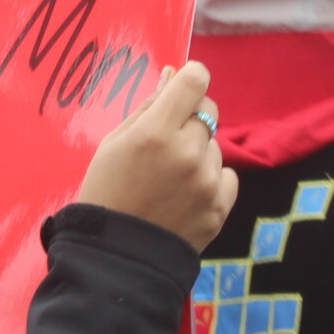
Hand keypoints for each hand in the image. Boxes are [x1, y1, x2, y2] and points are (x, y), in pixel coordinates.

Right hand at [77, 61, 237, 250]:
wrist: (117, 258)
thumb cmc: (106, 194)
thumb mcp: (114, 144)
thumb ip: (147, 107)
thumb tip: (173, 75)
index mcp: (155, 132)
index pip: (195, 81)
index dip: (190, 79)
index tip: (182, 88)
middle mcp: (187, 153)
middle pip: (209, 109)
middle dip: (191, 117)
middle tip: (167, 140)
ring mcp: (207, 182)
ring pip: (214, 146)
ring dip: (198, 153)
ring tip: (169, 179)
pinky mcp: (220, 207)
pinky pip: (227, 175)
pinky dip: (211, 180)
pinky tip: (186, 195)